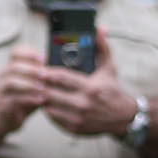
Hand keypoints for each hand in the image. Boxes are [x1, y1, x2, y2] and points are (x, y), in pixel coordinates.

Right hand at [0, 47, 49, 137]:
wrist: (6, 120)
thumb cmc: (23, 100)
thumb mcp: (33, 87)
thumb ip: (42, 78)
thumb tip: (60, 70)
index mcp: (10, 67)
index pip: (15, 52)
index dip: (29, 53)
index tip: (44, 59)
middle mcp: (2, 76)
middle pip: (13, 66)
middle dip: (31, 69)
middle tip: (45, 74)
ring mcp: (0, 90)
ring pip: (11, 81)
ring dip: (29, 84)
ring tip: (43, 88)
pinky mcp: (1, 104)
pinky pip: (13, 98)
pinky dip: (28, 98)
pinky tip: (40, 100)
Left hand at [35, 26, 142, 140]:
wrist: (124, 119)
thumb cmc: (114, 91)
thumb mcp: (109, 68)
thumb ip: (102, 47)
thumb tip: (100, 28)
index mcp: (90, 87)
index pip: (61, 78)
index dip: (47, 72)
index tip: (39, 69)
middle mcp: (83, 104)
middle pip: (51, 93)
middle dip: (40, 85)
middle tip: (33, 79)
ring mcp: (78, 118)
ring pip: (49, 106)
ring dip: (42, 98)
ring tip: (39, 90)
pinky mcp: (75, 129)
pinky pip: (54, 118)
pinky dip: (48, 110)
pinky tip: (48, 102)